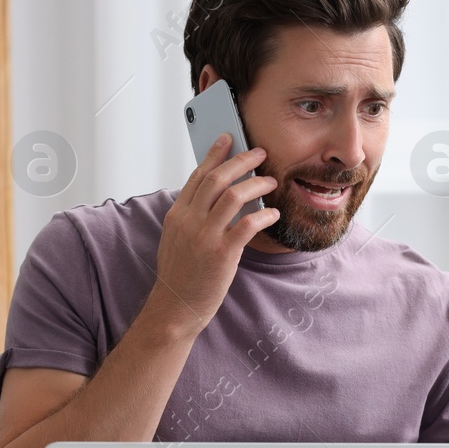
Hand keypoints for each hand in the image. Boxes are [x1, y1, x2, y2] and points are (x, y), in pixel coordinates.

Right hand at [145, 133, 280, 336]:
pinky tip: (273, 213)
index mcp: (177, 215)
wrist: (175, 308)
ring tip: (271, 182)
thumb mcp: (176, 239)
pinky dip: (264, 214)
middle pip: (217, 179)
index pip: (198, 175)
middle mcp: (189, 221)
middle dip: (241, 161)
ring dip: (257, 184)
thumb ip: (191, 216)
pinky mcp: (222, 254)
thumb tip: (213, 197)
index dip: (215, 154)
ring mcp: (205, 237)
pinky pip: (248, 224)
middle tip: (259, 153)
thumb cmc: (179, 276)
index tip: (229, 139)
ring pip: (233, 196)